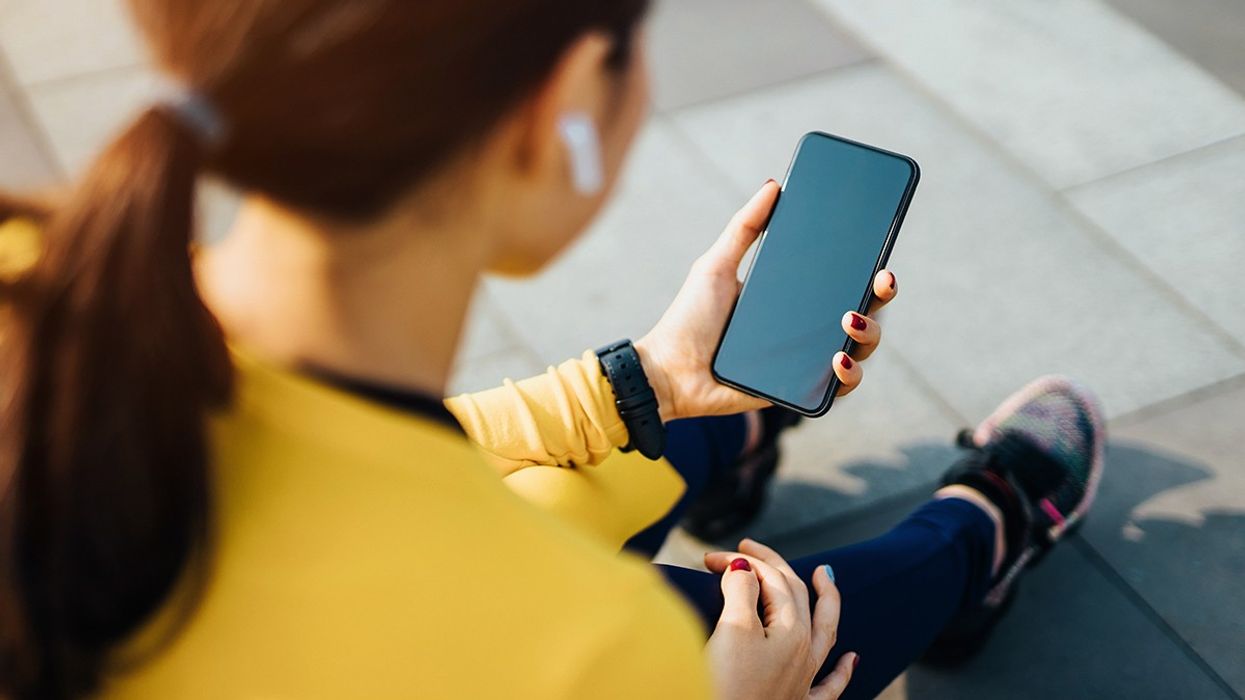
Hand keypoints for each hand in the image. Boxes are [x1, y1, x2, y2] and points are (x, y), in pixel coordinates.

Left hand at [635, 180, 899, 421]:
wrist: (669, 372)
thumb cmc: (689, 320)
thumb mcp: (716, 265)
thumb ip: (744, 227)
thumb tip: (774, 184)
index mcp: (794, 298)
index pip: (842, 282)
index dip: (869, 271)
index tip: (880, 254)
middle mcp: (806, 328)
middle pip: (864, 314)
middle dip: (881, 298)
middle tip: (881, 281)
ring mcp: (805, 361)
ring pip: (860, 351)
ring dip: (869, 335)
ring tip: (850, 320)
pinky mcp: (797, 391)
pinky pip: (837, 388)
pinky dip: (847, 375)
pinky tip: (838, 360)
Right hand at [704, 539, 857, 699]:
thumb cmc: (725, 686)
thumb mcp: (733, 629)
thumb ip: (742, 591)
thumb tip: (744, 569)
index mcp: (791, 630)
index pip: (771, 579)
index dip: (741, 561)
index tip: (710, 559)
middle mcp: (803, 652)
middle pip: (796, 595)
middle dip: (771, 566)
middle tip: (746, 548)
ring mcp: (803, 680)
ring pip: (824, 631)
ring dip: (826, 601)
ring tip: (826, 576)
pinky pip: (830, 685)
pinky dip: (843, 670)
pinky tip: (854, 659)